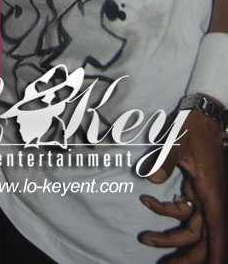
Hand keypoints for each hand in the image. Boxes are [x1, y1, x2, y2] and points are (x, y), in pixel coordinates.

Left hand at [139, 108, 226, 261]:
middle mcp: (210, 198)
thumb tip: (152, 179)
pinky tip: (146, 200)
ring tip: (147, 239)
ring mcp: (203, 195)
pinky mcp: (196, 190)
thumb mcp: (176, 139)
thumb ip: (164, 159)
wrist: (201, 113)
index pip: (217, 230)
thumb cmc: (192, 126)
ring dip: (171, 237)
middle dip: (184, 255)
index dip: (216, 253)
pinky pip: (184, 211)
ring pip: (192, 228)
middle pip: (203, 238)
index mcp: (210, 191)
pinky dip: (166, 211)